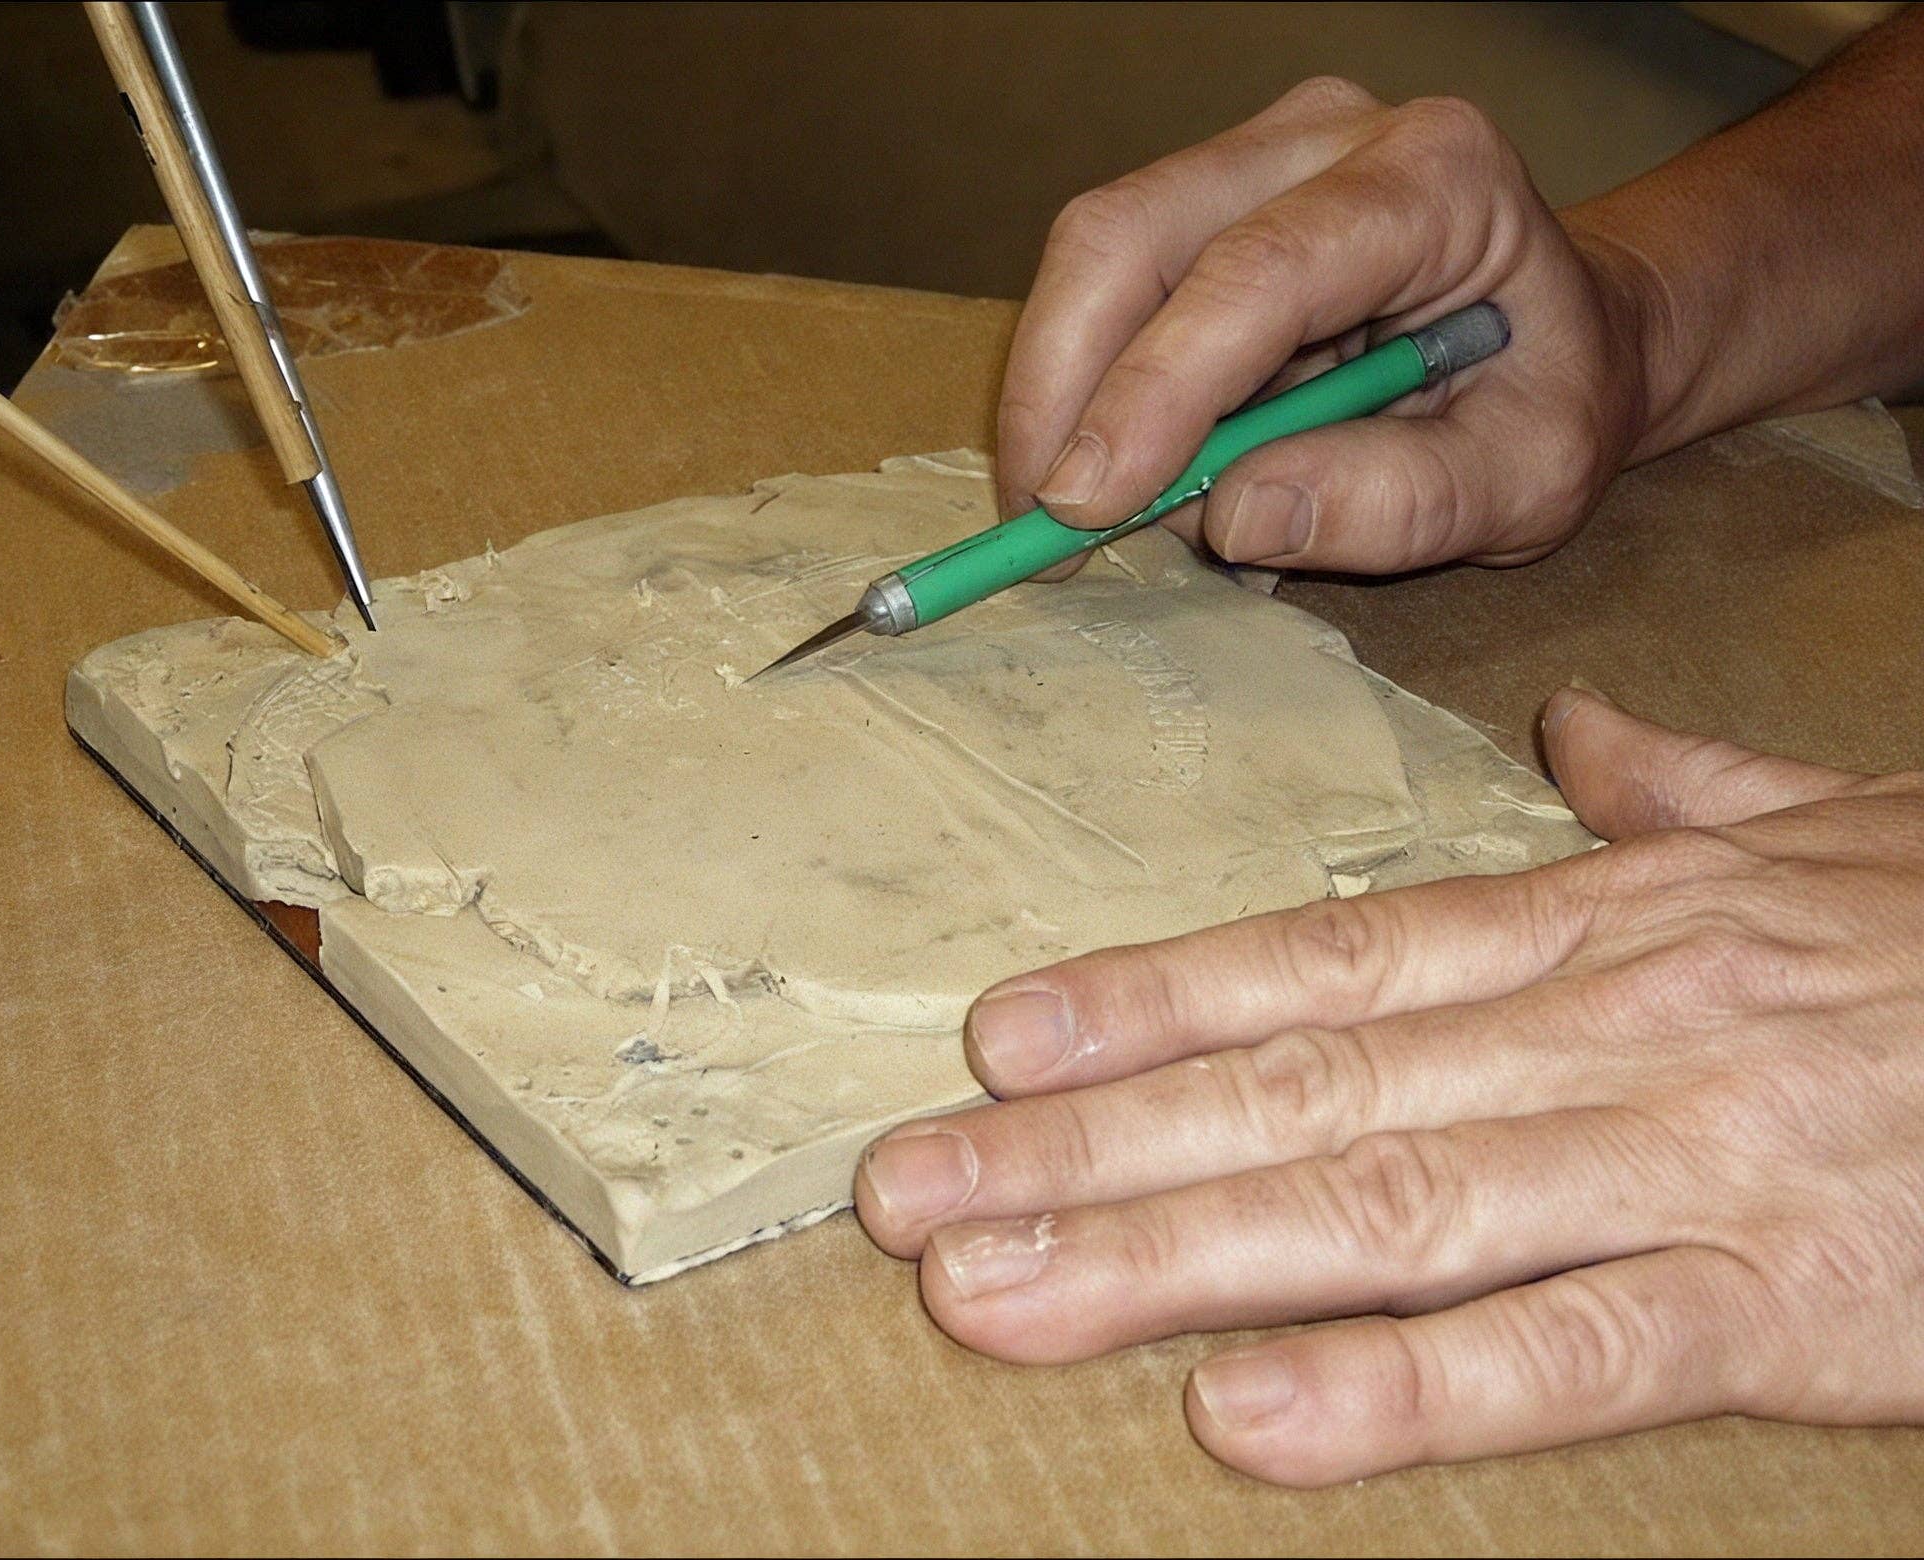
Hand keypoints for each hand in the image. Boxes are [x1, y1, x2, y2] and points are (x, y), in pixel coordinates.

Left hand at [855, 689, 1923, 1484]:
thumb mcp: (1824, 824)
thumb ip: (1676, 788)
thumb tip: (1580, 732)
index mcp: (1600, 926)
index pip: (1322, 961)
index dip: (1148, 1004)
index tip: (997, 1046)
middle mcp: (1604, 1032)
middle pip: (1299, 1093)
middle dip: (1089, 1149)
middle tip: (912, 1198)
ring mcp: (1685, 1165)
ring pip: (1382, 1211)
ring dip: (1168, 1259)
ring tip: (993, 1299)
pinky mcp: (1787, 1305)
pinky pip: (1569, 1352)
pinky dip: (1405, 1393)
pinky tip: (1250, 1425)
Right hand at [998, 78, 1659, 575]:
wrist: (1568, 337)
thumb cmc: (1554, 400)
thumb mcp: (1528, 481)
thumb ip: (1401, 502)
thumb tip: (1231, 518)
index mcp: (1436, 181)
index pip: (1256, 271)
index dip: (1154, 390)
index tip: (1085, 506)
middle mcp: (1328, 136)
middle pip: (1131, 234)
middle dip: (1061, 389)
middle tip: (1042, 526)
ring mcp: (1254, 156)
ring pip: (1096, 256)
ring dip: (1060, 395)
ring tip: (1083, 513)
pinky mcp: (1205, 200)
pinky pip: (1105, 288)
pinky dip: (1084, 391)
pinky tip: (1114, 469)